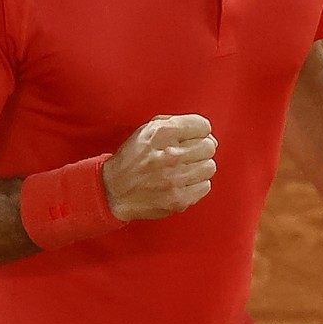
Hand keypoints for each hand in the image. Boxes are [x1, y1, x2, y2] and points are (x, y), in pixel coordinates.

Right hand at [102, 114, 218, 221]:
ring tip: (183, 170)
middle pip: (209, 146)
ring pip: (210, 167)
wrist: (113, 191)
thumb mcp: (147, 130)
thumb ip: (176, 124)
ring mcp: (175, 179)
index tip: (192, 138)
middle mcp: (169, 155)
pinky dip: (196, 185)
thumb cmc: (132, 160)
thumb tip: (206, 132)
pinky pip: (205, 186)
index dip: (198, 132)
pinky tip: (182, 183)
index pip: (202, 126)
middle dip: (199, 150)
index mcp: (161, 133)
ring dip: (199, 168)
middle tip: (187, 155)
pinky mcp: (178, 199)